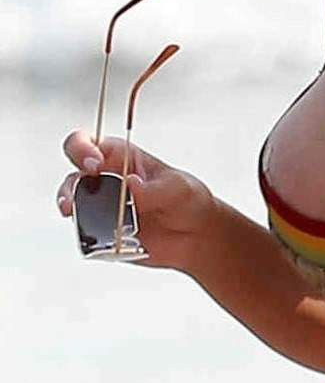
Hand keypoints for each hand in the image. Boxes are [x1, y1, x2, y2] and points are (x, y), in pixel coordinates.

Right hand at [56, 129, 213, 271]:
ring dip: (71, 210)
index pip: (89, 144)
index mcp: (119, 159)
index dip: (82, 149)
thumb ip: (154, 187)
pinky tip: (99, 238)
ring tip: (74, 215)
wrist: (197, 237)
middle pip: (73, 177)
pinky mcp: (104, 232)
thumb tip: (132, 185)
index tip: (94, 163)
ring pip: (74, 205)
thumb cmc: (187, 200)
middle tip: (74, 199)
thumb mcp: (177, 187)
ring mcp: (102, 208)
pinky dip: (89, 235)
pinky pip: (88, 234)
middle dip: (69, 187)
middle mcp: (105, 181)